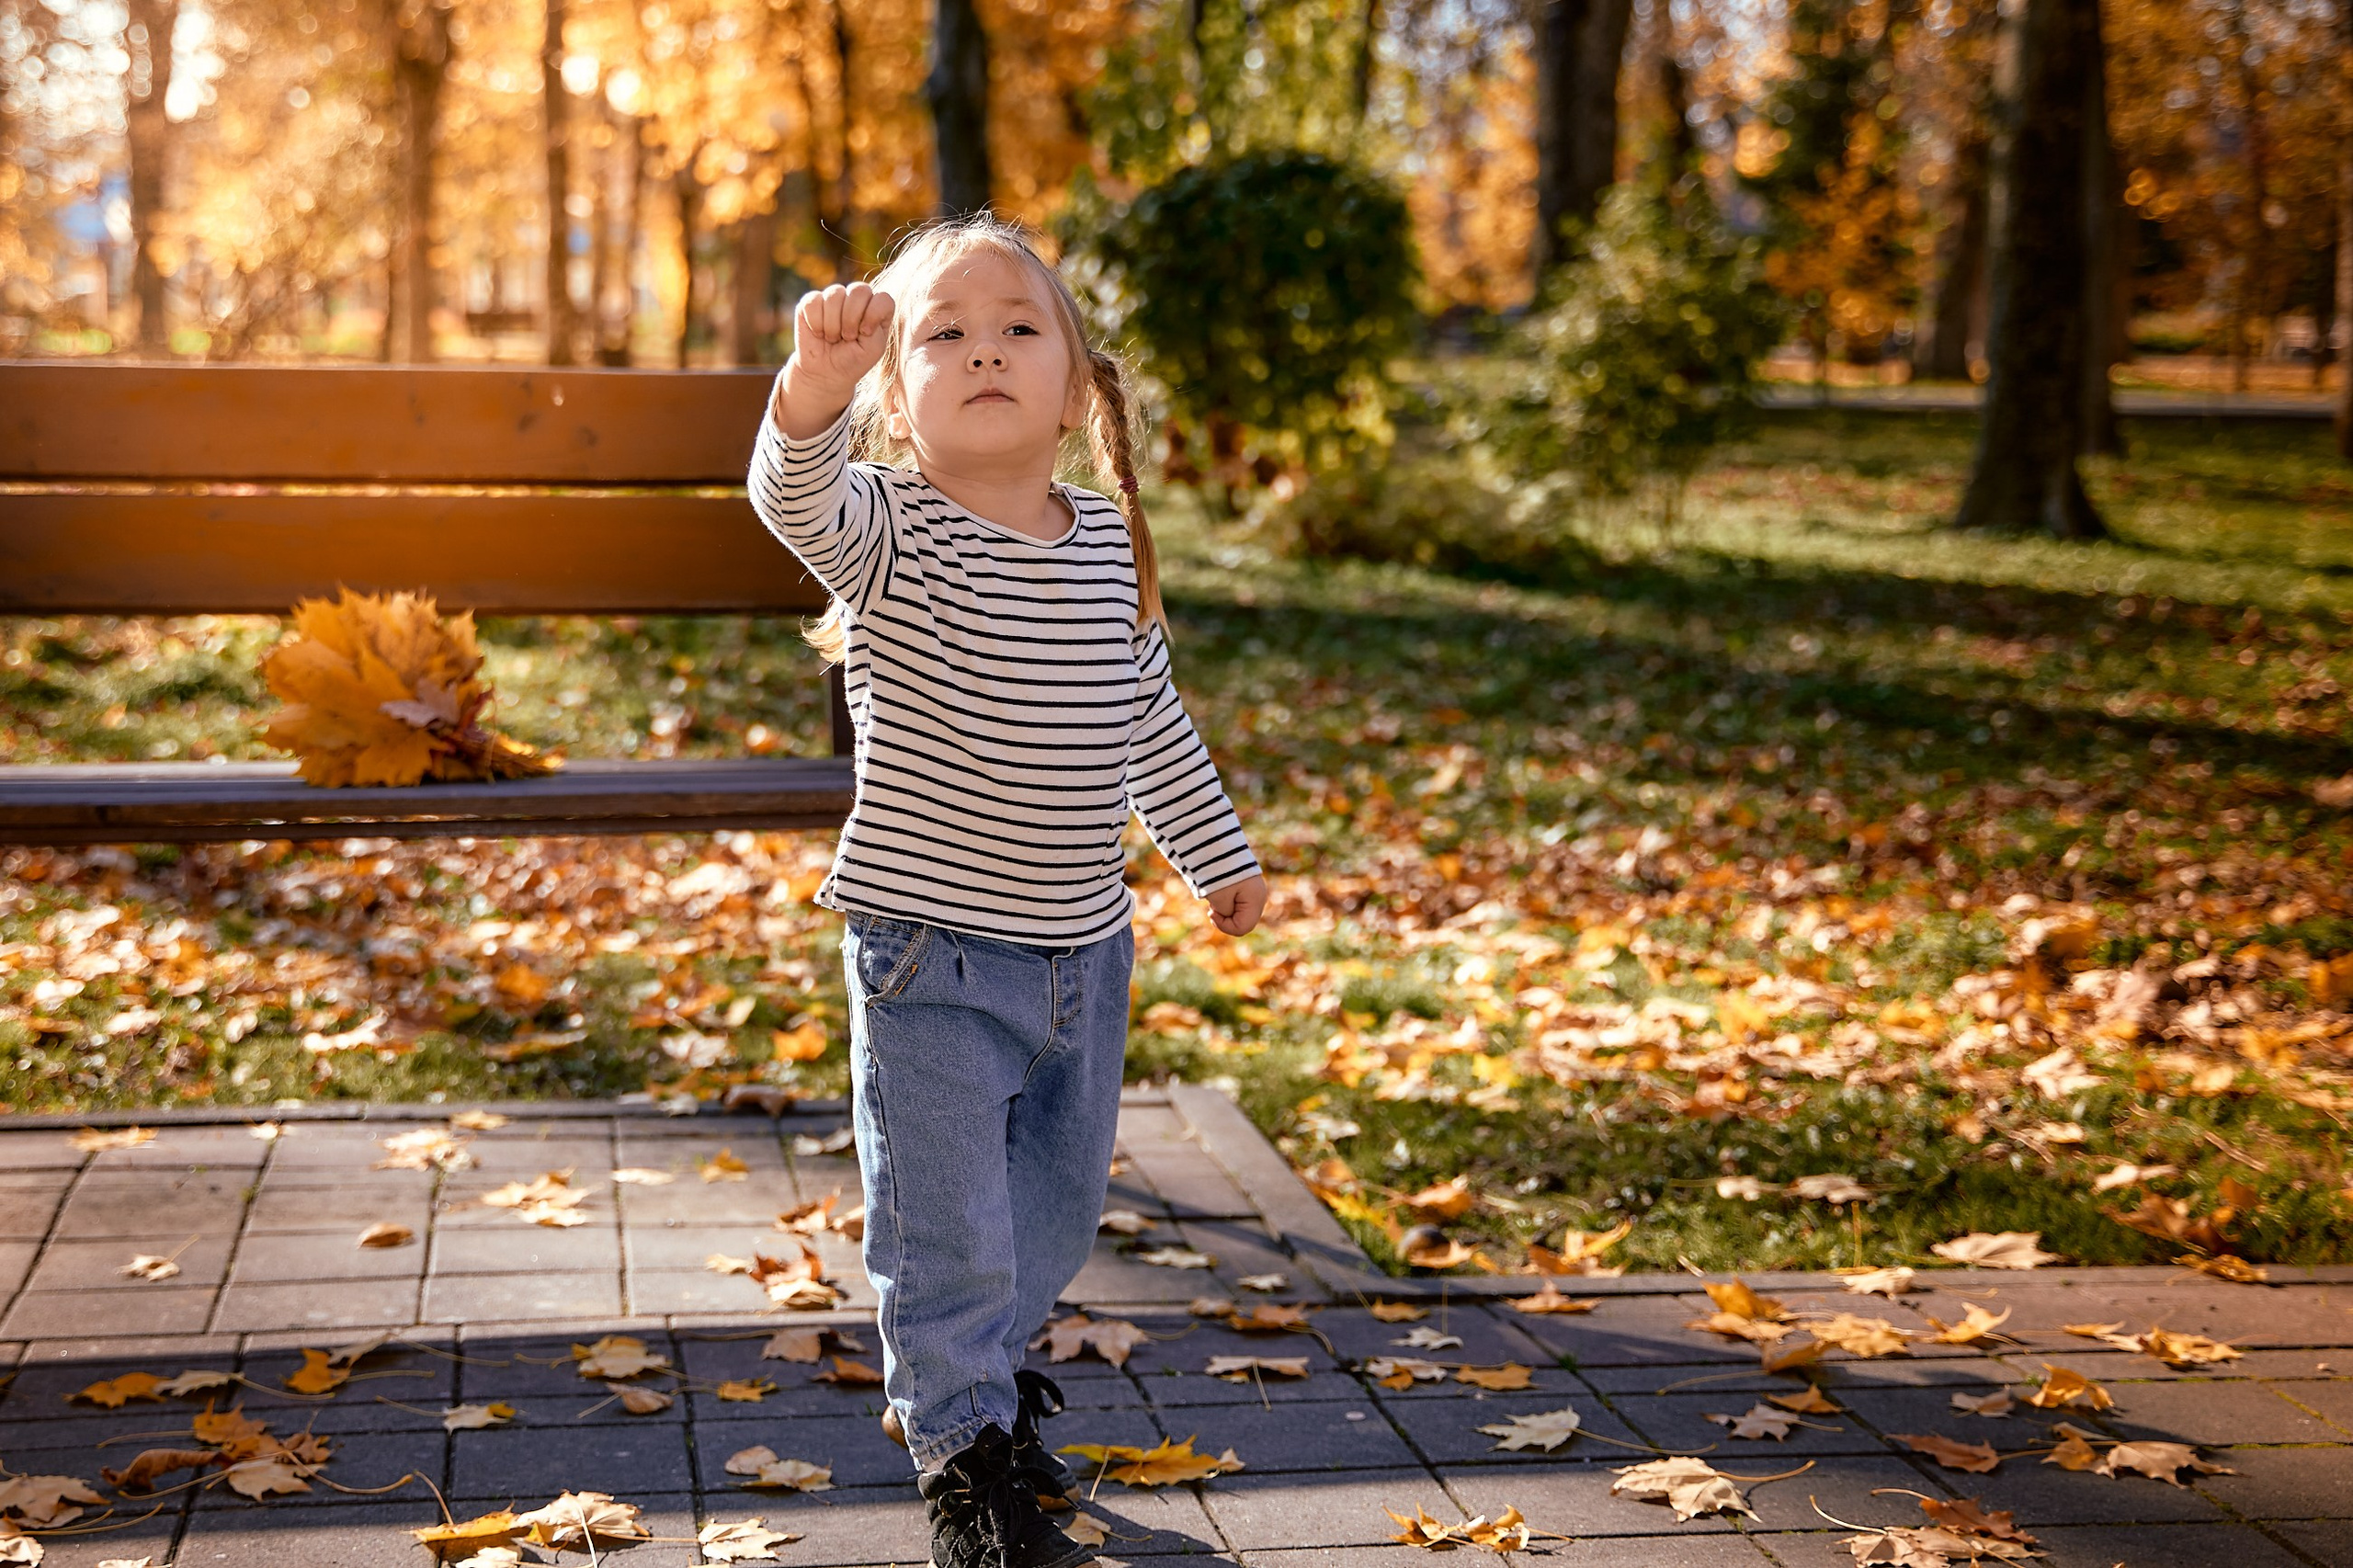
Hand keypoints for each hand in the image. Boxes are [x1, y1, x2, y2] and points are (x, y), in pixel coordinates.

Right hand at [776, 283, 895, 437]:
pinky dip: (816, 323)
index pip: (883, 298)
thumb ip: (875, 322)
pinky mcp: (812, 301)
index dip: (873, 315)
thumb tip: (858, 298)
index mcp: (876, 308)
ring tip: (833, 338)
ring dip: (833, 325)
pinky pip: (813, 302)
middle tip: (847, 337)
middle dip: (851, 319)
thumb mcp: (873, 348)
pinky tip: (819, 333)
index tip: (865, 334)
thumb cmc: (853, 360)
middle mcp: (857, 298)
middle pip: (859, 290)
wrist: (826, 373)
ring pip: (835, 294)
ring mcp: (834, 297)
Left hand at [1206, 873, 1266, 936]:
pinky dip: (1226, 902)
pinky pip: (1237, 904)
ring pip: (1240, 913)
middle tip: (1212, 908)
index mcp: (1255, 900)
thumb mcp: (1219, 899)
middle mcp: (1259, 897)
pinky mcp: (1246, 887)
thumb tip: (1227, 915)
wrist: (1216, 845)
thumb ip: (1225, 914)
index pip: (1243, 928)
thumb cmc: (1218, 872)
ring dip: (1225, 910)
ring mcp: (1254, 892)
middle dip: (1226, 919)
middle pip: (1243, 922)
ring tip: (1215, 898)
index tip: (1211, 912)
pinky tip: (1218, 893)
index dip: (1225, 926)